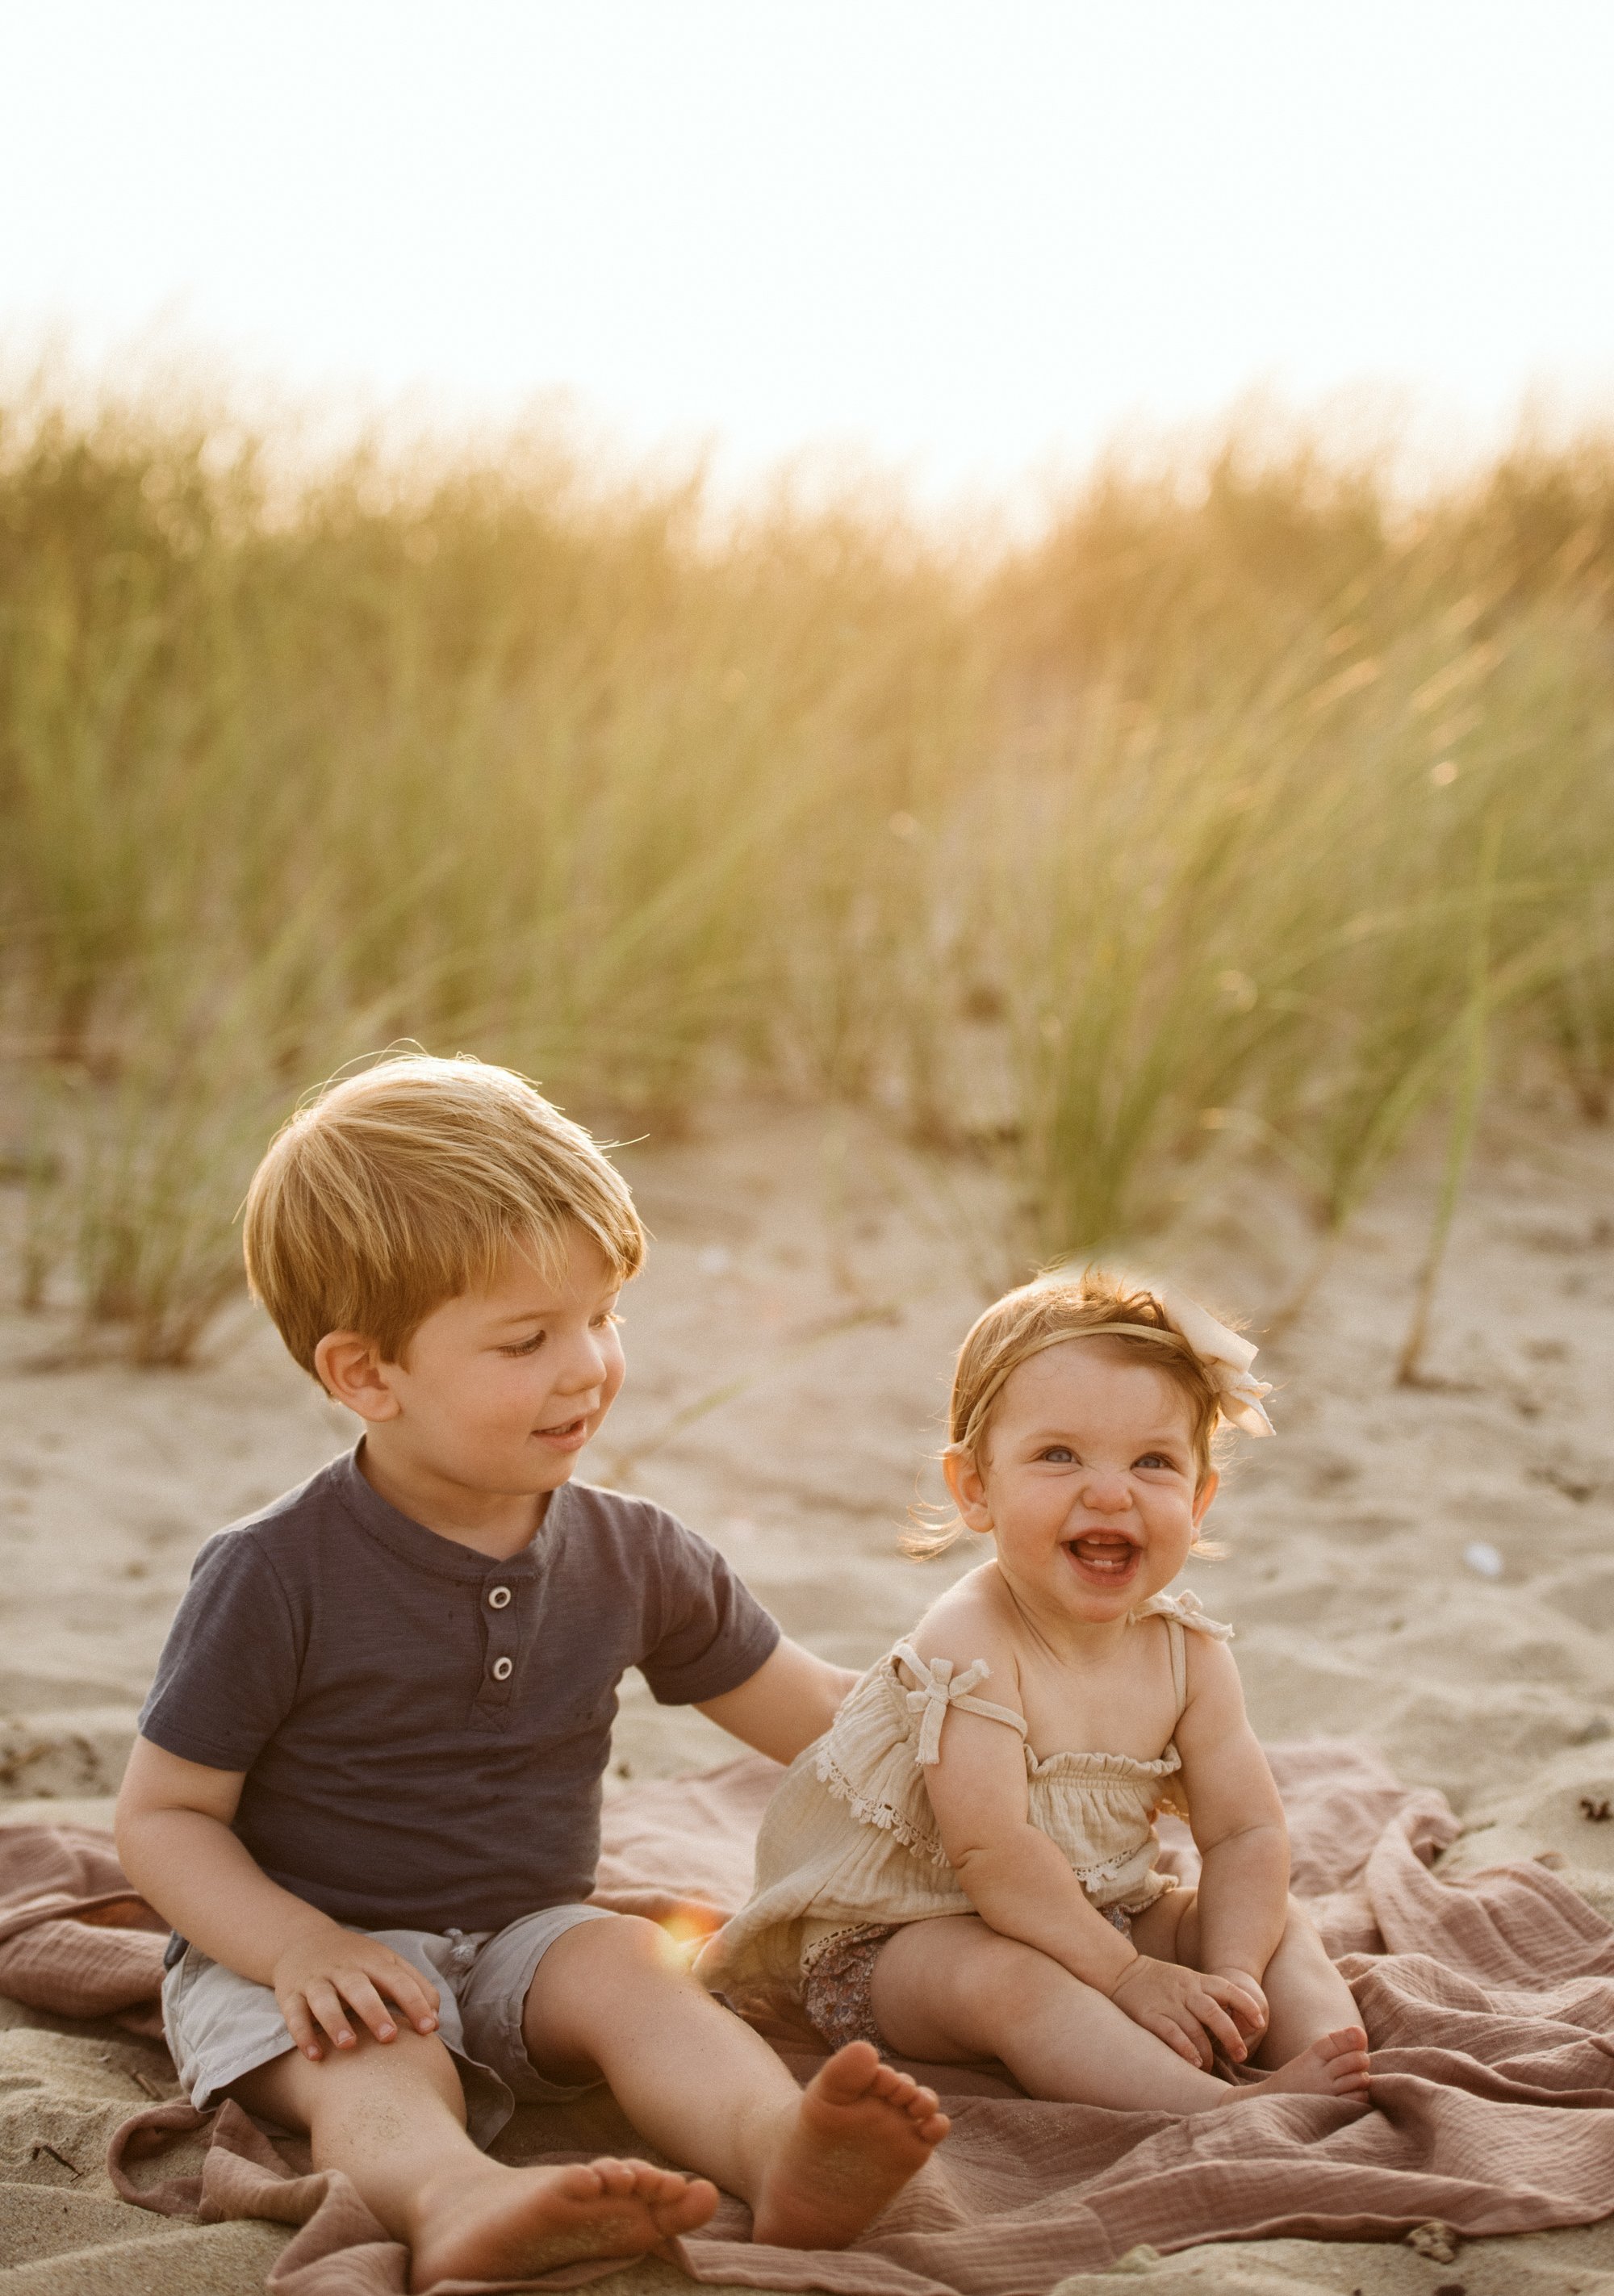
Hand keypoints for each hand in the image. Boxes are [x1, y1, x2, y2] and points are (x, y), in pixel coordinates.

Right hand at [271, 1924, 440, 2059]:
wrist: (302, 1941)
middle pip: (359, 1988)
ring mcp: (316, 1980)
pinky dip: (303, 2035)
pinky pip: (294, 2015)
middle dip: (374, 2011)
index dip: (414, 2003)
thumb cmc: (356, 1961)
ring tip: (348, 2045)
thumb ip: (414, 1986)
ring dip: (335, 2022)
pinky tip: (315, 2056)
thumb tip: (436, 2019)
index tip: (429, 2029)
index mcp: (373, 1960)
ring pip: (324, 2000)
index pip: (398, 1980)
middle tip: (389, 2037)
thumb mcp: (387, 1962)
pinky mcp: (290, 1994)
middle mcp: (344, 1969)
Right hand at [1107, 1954, 1265, 2068]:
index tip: (1260, 2023)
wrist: (1121, 1972)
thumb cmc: (1161, 1982)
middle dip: (1231, 2036)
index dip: (1246, 2006)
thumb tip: (1236, 2022)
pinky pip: (1172, 2033)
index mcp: (1196, 1981)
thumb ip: (1208, 1997)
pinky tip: (1194, 2062)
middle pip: (1215, 2013)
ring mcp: (1167, 2003)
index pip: (1228, 1990)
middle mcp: (1185, 1991)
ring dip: (1208, 2051)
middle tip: (1241, 2055)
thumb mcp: (1187, 1980)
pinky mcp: (1149, 2016)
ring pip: (1195, 2028)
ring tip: (1212, 2066)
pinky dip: (1185, 2049)